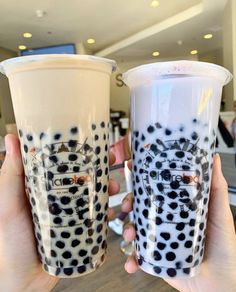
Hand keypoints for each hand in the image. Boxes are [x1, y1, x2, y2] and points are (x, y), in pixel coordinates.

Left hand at [0, 134, 118, 291]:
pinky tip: (114, 211)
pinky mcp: (79, 230)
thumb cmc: (10, 242)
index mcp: (43, 187)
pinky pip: (97, 218)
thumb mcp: (9, 205)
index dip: (80, 151)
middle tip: (112, 162)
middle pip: (83, 178)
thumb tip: (11, 138)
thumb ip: (11, 175)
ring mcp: (70, 214)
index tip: (93, 142)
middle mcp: (59, 198)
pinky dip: (108, 212)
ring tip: (115, 188)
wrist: (23, 280)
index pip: (64, 163)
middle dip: (100, 169)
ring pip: (93, 196)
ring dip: (108, 189)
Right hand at [122, 154, 235, 291]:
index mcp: (176, 208)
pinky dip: (131, 259)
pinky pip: (139, 256)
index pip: (156, 189)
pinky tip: (131, 262)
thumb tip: (213, 158)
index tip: (131, 167)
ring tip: (130, 233)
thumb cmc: (224, 245)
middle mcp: (165, 221)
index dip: (142, 179)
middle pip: (140, 207)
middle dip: (129, 203)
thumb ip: (217, 187)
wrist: (220, 282)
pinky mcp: (156, 258)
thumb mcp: (219, 212)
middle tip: (127, 205)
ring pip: (135, 228)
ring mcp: (159, 239)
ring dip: (127, 229)